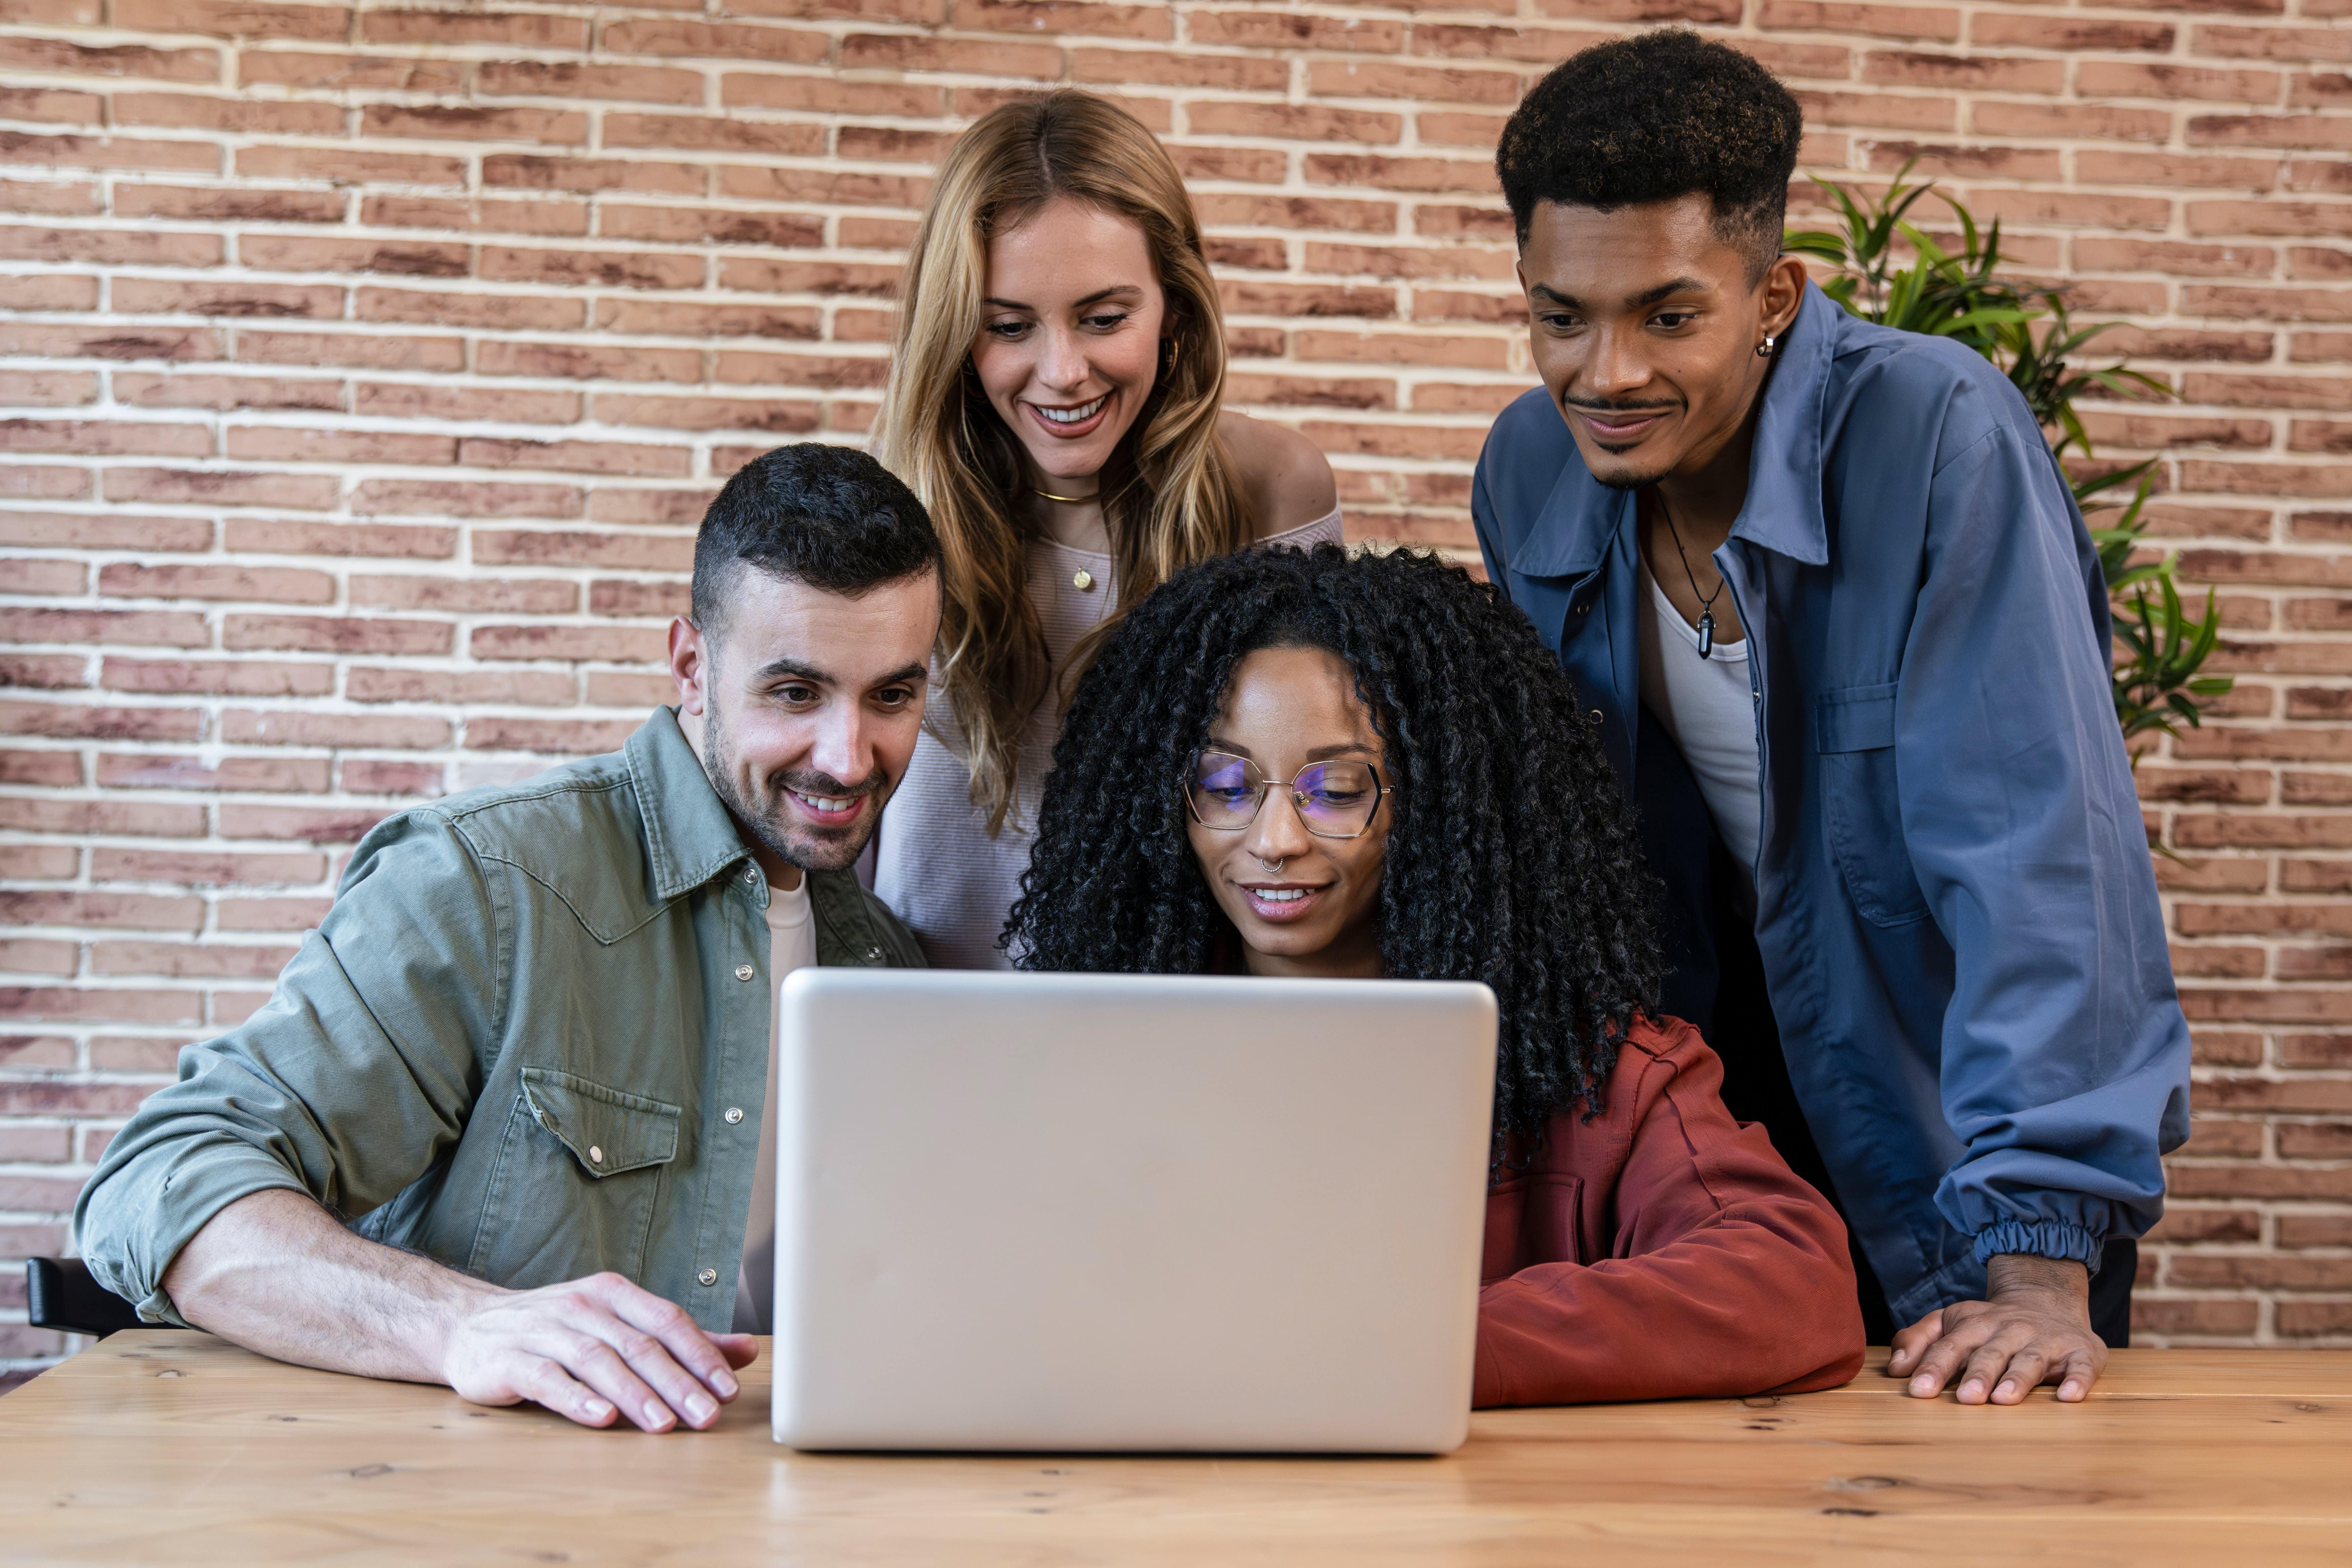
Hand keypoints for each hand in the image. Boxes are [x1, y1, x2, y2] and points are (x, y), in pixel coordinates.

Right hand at [438, 1271, 759, 1431]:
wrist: (470, 1326)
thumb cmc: (558, 1329)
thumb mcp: (618, 1324)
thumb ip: (680, 1340)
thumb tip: (746, 1352)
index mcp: (613, 1294)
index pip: (667, 1320)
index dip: (700, 1353)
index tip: (728, 1388)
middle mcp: (581, 1307)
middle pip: (638, 1345)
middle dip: (678, 1382)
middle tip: (708, 1415)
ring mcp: (543, 1331)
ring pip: (597, 1361)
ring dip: (634, 1394)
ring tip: (663, 1423)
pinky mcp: (510, 1360)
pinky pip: (547, 1379)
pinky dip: (576, 1398)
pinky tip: (600, 1418)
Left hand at [1886, 1254, 2106, 1404]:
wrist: (2047, 1299)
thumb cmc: (1990, 1325)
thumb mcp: (1950, 1322)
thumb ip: (1919, 1340)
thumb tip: (1895, 1368)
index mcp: (1975, 1324)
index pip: (1950, 1346)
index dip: (1934, 1367)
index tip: (1918, 1389)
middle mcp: (2010, 1330)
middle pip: (1990, 1354)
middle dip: (1977, 1375)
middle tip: (1965, 1398)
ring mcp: (2046, 1340)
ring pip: (2030, 1359)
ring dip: (2017, 1378)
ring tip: (2004, 1398)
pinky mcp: (2081, 1351)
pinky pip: (2081, 1367)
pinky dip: (2076, 1380)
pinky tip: (2068, 1396)